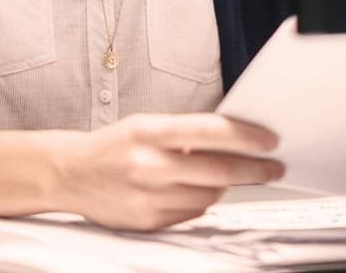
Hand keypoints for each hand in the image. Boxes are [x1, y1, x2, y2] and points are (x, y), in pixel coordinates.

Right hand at [58, 112, 282, 231]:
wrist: (71, 173)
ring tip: (229, 174)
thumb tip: (230, 138)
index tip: (269, 140)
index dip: (245, 136)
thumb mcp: (145, 125)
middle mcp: (150, 165)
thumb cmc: (114, 145)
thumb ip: (182, 133)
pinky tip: (194, 189)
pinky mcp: (148, 222)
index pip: (209, 131)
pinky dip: (201, 200)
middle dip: (254, 169)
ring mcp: (149, 197)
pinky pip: (191, 212)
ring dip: (226, 185)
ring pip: (209, 194)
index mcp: (150, 132)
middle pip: (218, 170)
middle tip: (273, 167)